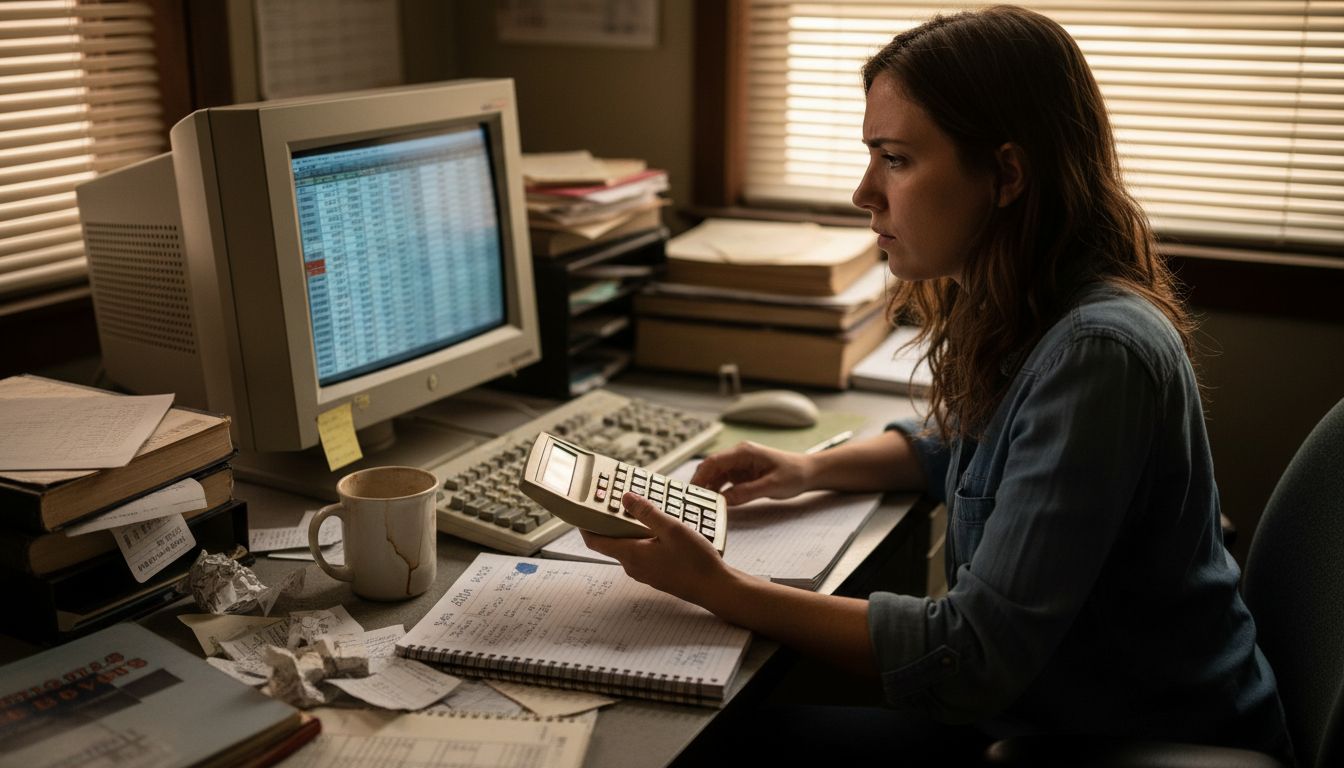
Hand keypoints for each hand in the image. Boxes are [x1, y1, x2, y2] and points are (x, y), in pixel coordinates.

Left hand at [580, 492, 732, 606]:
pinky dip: (643, 539)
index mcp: (631, 554)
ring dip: (629, 530)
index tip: (581, 511)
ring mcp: (645, 572)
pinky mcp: (657, 574)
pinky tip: (659, 530)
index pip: (595, 542)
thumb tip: (625, 498)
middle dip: (611, 522)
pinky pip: (642, 554)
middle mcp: (633, 566)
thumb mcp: (672, 529)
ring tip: (640, 511)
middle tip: (616, 502)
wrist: (715, 588)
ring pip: (628, 547)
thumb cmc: (695, 562)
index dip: (585, 526)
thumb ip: (647, 513)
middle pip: (611, 542)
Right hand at [690, 442, 811, 504]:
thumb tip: (723, 501)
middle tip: (690, 502)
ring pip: (715, 476)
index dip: (700, 476)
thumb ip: (746, 492)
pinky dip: (717, 492)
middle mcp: (738, 456)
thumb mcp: (771, 485)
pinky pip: (724, 482)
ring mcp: (739, 465)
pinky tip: (714, 503)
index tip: (691, 492)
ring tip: (699, 505)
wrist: (808, 473)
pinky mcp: (742, 474)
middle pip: (711, 468)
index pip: (714, 462)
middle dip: (700, 484)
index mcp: (744, 452)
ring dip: (708, 490)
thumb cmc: (794, 474)